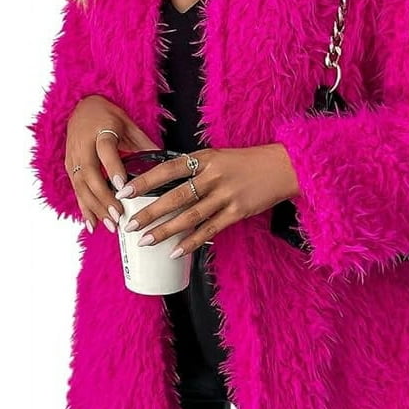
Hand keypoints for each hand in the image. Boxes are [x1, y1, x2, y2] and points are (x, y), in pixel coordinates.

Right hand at [66, 95, 160, 233]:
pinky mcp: (68, 167)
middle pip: (90, 173)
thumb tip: (166, 164)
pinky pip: (76, 190)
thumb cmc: (109, 116)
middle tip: (119, 215)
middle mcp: (82, 145)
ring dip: (95, 207)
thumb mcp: (129, 124)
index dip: (113, 168)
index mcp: (101, 130)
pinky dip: (84, 209)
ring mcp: (73, 157)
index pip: (106, 150)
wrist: (82, 106)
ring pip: (81, 186)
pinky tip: (93, 225)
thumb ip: (144, 144)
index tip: (122, 187)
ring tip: (110, 225)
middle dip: (103, 197)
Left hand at [114, 144, 299, 258]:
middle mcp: (214, 175)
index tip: (124, 191)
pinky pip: (210, 229)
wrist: (284, 167)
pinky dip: (192, 241)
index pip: (168, 169)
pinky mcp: (238, 212)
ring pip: (190, 216)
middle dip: (150, 212)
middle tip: (129, 224)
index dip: (145, 180)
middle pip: (175, 196)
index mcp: (206, 158)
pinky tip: (177, 251)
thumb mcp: (219, 157)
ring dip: (165, 230)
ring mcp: (226, 195)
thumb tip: (165, 185)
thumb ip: (195, 168)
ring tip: (146, 240)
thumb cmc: (248, 162)